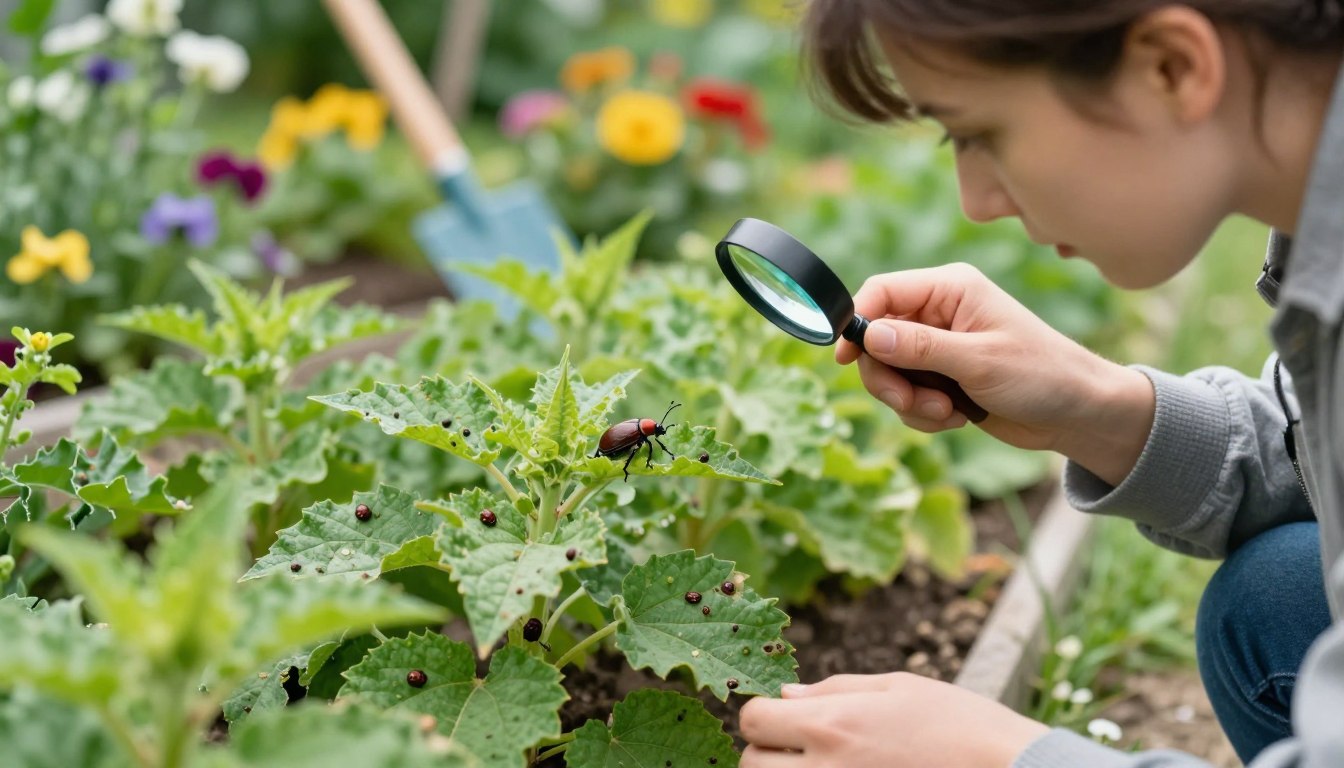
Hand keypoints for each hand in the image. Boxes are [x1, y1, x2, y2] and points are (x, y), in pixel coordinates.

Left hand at [738, 672, 1049, 767]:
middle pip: (751, 764)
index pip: (753, 719)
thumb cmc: (962, 726)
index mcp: (832, 725)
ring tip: (825, 766)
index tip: (785, 717)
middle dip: (768, 752)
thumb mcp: (900, 688)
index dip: (764, 715)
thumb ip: (835, 689)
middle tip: (804, 747)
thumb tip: (784, 693)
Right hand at [837, 263, 1153, 484]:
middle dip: (889, 378)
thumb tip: (868, 335)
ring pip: (887, 373)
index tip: (846, 358)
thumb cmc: (1042, 374)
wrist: (1077, 414)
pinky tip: (956, 417)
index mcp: (950, 289)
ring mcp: (937, 347)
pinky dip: (922, 414)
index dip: (857, 321)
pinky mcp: (940, 378)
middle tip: (911, 401)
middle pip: (876, 339)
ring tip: (947, 412)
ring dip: (908, 401)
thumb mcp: (979, 361)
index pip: (882, 291)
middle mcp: (938, 313)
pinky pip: (905, 396)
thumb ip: (920, 348)